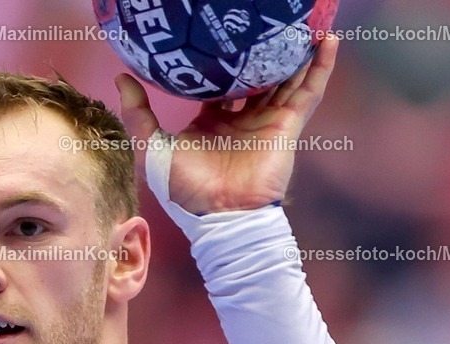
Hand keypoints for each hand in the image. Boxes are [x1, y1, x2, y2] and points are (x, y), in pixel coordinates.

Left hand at [115, 36, 338, 214]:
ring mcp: (267, 122)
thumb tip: (121, 78)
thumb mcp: (153, 147)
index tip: (221, 36)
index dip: (222, 62)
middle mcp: (241, 120)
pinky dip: (321, 67)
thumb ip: (139, 113)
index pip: (220, 84)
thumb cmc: (185, 189)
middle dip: (264, 53)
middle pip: (257, 77)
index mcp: (211, 122)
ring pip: (287, 79)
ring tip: (305, 23)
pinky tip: (328, 40)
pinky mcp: (287, 127)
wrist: (220, 215)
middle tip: (265, 24)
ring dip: (298, 52)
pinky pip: (308, 92)